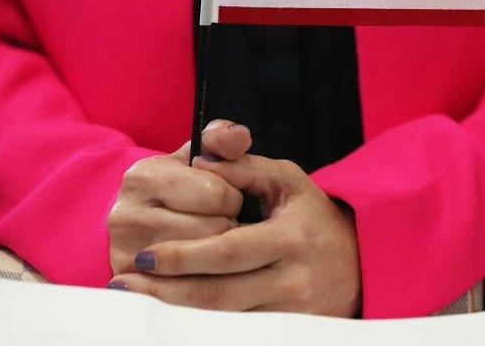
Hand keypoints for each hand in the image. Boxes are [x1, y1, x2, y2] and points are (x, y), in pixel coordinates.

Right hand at [107, 120, 251, 274]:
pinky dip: (208, 280)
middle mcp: (126, 215)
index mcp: (143, 177)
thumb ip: (220, 142)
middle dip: (227, 226)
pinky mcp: (137, 287)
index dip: (231, 196)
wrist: (134, 227)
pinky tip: (203, 268)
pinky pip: (194, 290)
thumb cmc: (174, 190)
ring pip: (208, 263)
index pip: (217, 192)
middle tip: (216, 222)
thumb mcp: (192, 159)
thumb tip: (240, 135)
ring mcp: (128, 255)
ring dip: (219, 253)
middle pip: (214, 230)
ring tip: (208, 242)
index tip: (220, 197)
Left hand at [109, 154, 361, 316]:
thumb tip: (200, 157)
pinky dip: (199, 325)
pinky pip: (236, 331)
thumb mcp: (287, 180)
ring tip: (133, 303)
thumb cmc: (312, 215)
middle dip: (166, 291)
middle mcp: (292, 278)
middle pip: (218, 293)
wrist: (361, 263)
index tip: (144, 254)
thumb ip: (244, 166)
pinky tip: (168, 318)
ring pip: (223, 319)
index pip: (228, 250)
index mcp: (290, 236)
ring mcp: (291, 312)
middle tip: (123, 284)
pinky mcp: (288, 330)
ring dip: (174, 313)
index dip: (183, 255)